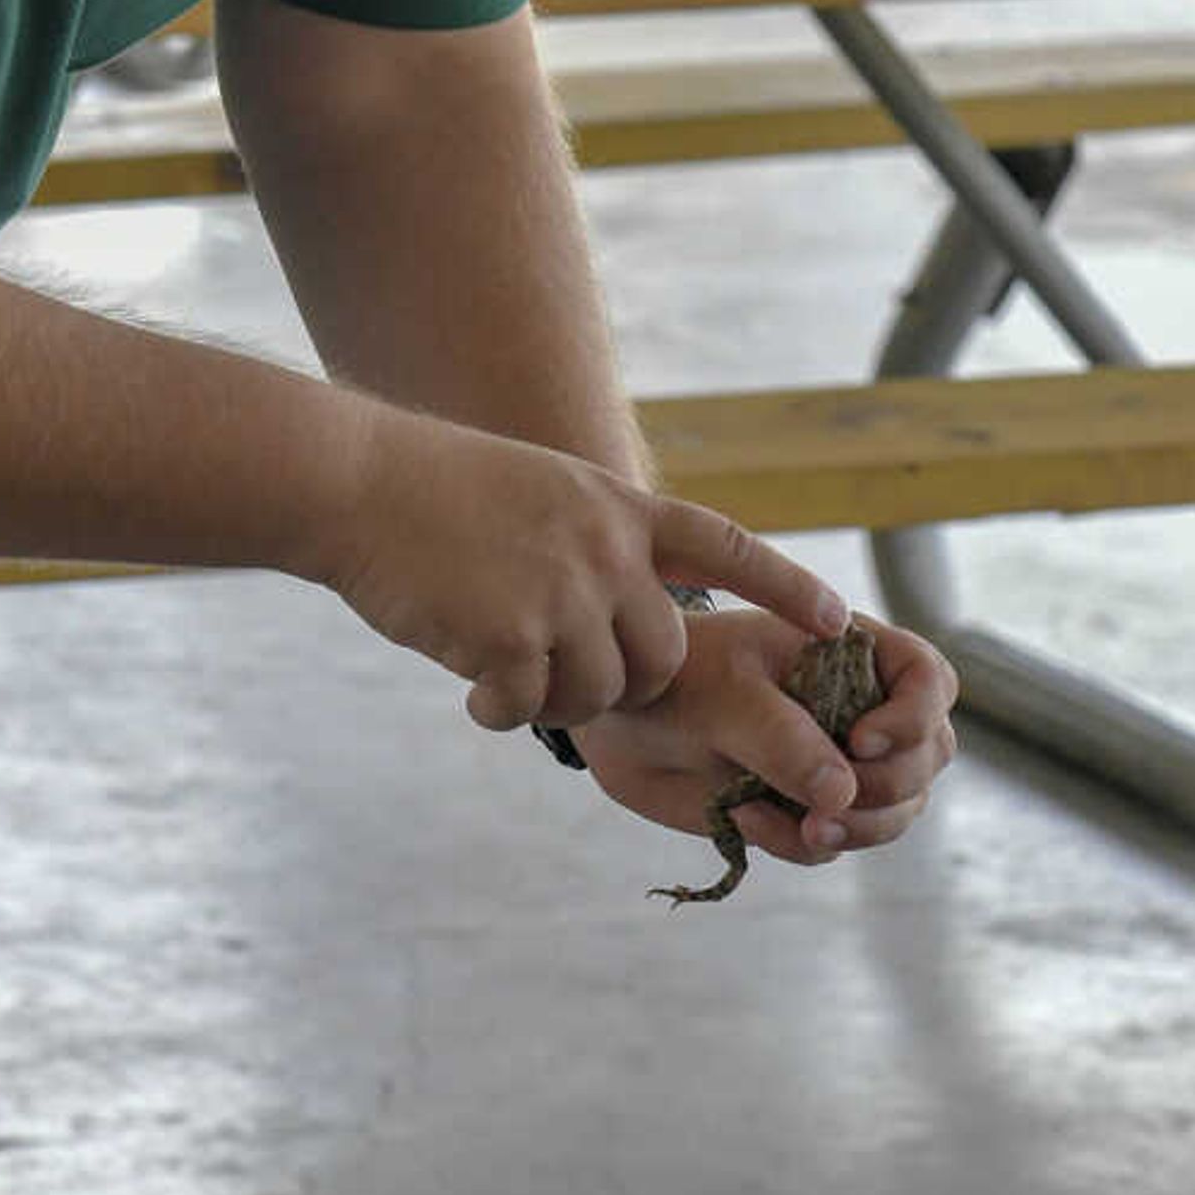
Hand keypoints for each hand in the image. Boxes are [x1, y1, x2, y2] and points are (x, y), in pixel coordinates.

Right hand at [308, 410, 846, 733]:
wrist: (357, 482)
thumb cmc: (431, 490)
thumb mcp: (540, 494)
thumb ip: (592, 546)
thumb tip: (618, 613)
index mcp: (618, 508)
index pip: (727, 547)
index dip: (784, 584)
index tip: (838, 620)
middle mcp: (607, 550)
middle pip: (663, 657)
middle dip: (622, 683)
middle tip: (555, 675)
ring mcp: (564, 594)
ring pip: (602, 692)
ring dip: (555, 700)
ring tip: (498, 671)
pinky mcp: (514, 638)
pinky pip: (533, 710)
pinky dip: (501, 712)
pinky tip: (469, 693)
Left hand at [575, 610, 959, 862]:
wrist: (620, 722)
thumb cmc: (673, 677)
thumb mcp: (722, 692)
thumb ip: (780, 736)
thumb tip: (841, 793)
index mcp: (849, 652)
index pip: (928, 680)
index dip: (914, 717)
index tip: (860, 741)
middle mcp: (857, 707)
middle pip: (926, 757)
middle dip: (889, 788)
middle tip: (830, 803)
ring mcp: (835, 763)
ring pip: (895, 811)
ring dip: (857, 829)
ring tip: (803, 827)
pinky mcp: (805, 810)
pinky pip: (835, 843)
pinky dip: (802, 844)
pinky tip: (749, 820)